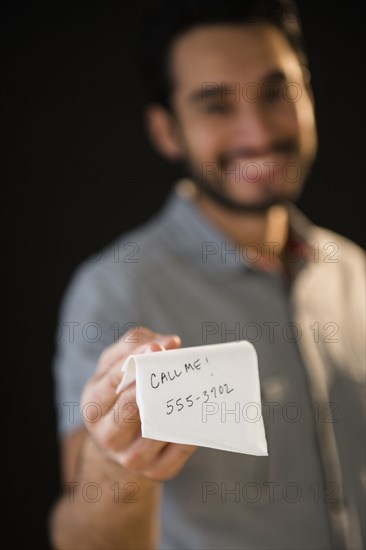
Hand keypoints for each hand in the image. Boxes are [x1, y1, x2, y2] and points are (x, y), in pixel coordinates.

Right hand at [81, 326, 196, 479]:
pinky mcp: (157, 471)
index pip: (113, 382)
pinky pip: (179, 449)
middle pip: (131, 408)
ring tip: (192, 386)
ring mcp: (131, 457)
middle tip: (177, 367)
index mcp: (93, 405)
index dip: (136, 362)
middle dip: (155, 385)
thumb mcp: (114, 366)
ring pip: (157, 428)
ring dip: (177, 405)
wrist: (119, 443)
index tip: (158, 349)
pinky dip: (191, 430)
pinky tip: (198, 412)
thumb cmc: (119, 394)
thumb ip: (134, 345)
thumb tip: (169, 343)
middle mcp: (108, 435)